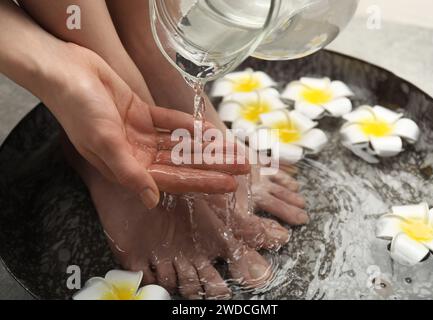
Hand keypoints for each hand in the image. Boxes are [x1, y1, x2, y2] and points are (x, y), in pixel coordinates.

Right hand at [40, 43, 247, 207]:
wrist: (67, 71)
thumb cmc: (79, 109)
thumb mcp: (105, 143)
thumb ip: (130, 173)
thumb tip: (151, 200)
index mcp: (127, 167)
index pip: (173, 180)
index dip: (202, 182)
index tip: (229, 184)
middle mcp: (136, 154)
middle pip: (183, 163)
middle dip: (214, 166)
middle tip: (243, 166)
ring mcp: (140, 134)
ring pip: (182, 144)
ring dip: (207, 147)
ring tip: (234, 149)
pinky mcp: (142, 114)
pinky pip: (172, 122)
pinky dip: (190, 126)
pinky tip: (210, 131)